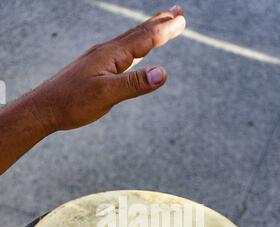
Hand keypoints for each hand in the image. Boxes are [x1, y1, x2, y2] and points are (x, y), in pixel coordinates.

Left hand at [31, 6, 185, 132]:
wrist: (44, 108)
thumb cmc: (72, 103)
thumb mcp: (106, 95)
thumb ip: (134, 84)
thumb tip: (163, 73)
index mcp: (110, 55)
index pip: (144, 38)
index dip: (165, 30)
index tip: (182, 20)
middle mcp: (105, 52)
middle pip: (137, 33)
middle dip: (159, 22)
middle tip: (177, 12)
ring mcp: (99, 59)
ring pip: (129, 40)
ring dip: (147, 31)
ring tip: (160, 25)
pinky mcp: (94, 68)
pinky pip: (120, 51)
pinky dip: (134, 45)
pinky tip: (132, 51)